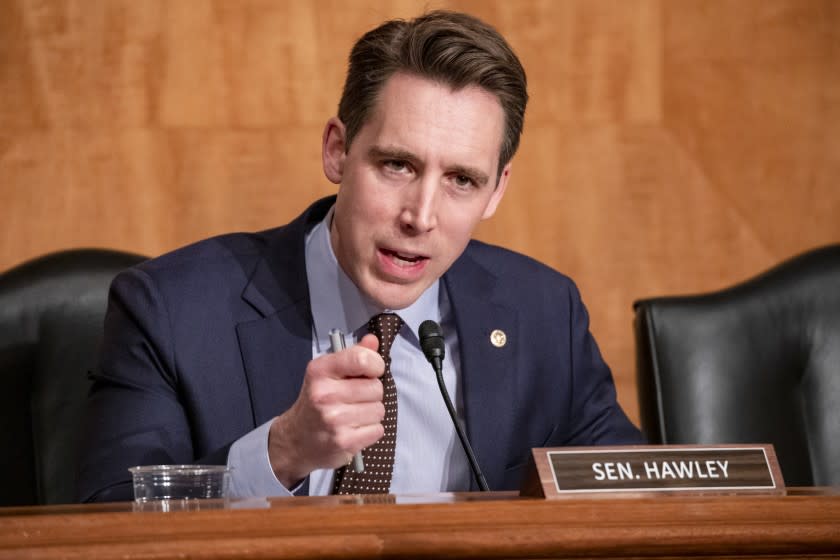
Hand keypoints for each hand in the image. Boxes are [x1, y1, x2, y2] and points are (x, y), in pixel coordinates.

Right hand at [267, 334, 384, 487]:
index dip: (375, 364)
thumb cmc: (316, 403)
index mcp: (320, 370)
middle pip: (376, 387)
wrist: (296, 440)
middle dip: (371, 393)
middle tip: (354, 399)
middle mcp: (324, 394)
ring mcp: (334, 419)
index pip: (362, 359)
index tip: (371, 371)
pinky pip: (378, 430)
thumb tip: (372, 340)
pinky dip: (370, 431)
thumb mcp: (327, 374)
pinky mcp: (343, 441)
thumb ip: (353, 355)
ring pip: (379, 410)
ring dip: (371, 413)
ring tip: (353, 415)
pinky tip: (354, 429)